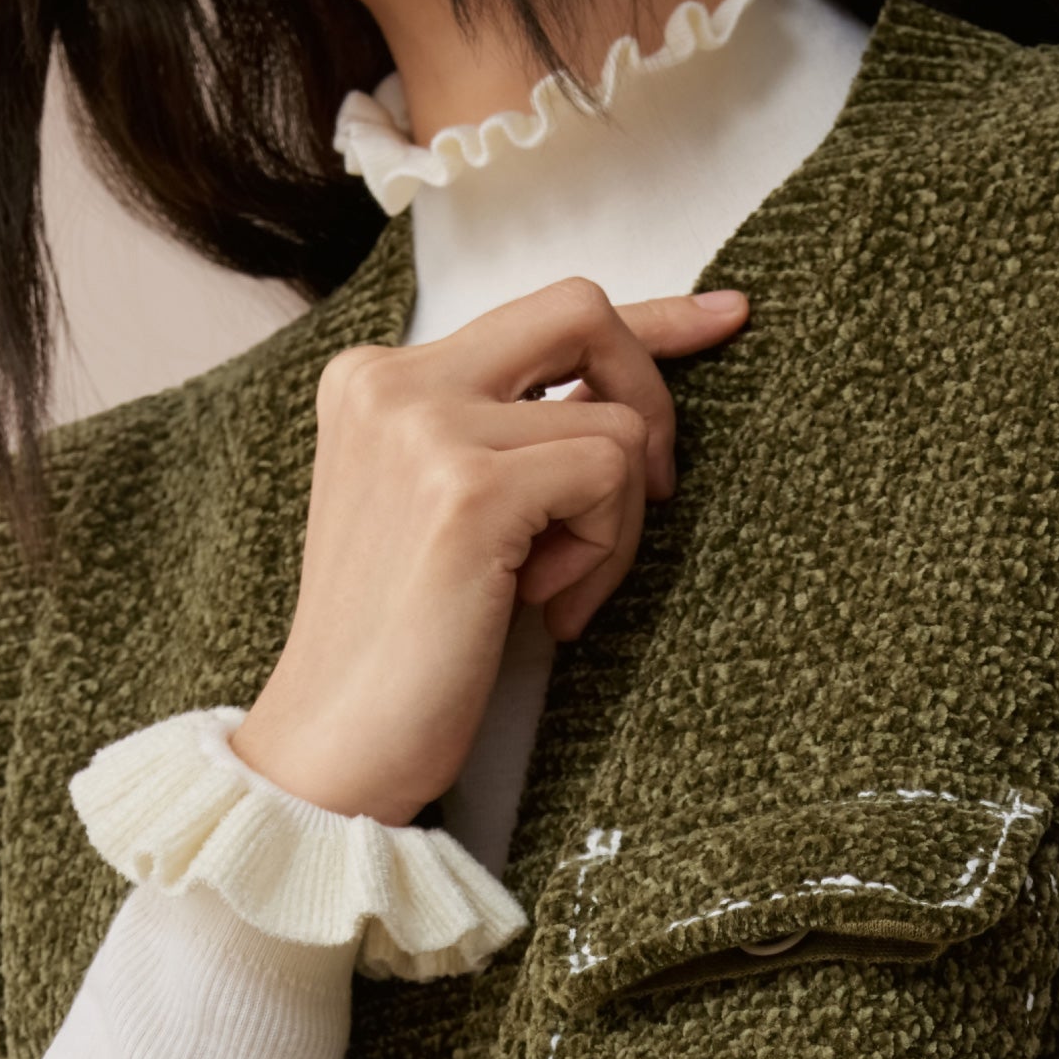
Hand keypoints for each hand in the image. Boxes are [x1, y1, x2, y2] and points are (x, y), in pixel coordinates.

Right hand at [231, 275, 751, 829]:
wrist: (334, 747)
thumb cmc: (402, 651)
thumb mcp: (447, 512)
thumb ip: (509, 439)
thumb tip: (625, 399)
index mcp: (377, 378)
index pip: (539, 313)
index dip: (646, 319)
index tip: (724, 317)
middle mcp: (394, 380)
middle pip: (582, 311)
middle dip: (650, 394)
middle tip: (651, 494)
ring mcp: (426, 427)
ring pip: (612, 423)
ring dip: (614, 525)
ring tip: (554, 595)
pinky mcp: (468, 490)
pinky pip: (609, 474)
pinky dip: (604, 551)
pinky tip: (548, 608)